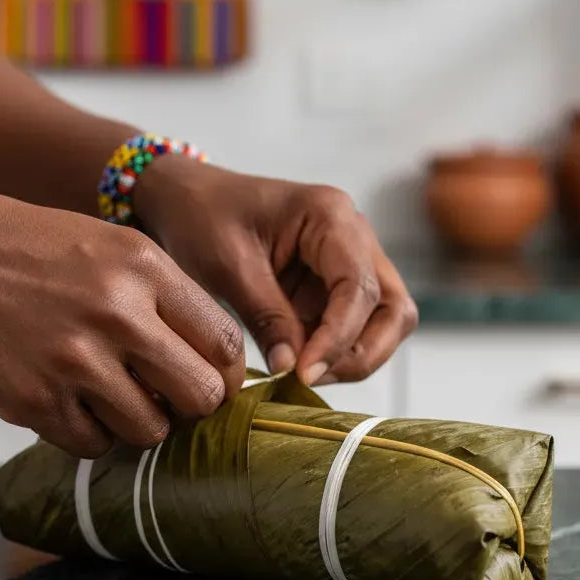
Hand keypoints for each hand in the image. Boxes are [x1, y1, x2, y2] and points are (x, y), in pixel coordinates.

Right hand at [0, 181, 244, 457]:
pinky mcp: (35, 402)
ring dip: (140, 422)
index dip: (228, 373)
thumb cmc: (25, 248)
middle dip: (192, 405)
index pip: (224, 342)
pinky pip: (95, 444)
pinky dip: (90, 432)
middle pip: (202, 396)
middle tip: (170, 397)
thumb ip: (164, 297)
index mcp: (143, 268)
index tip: (215, 381)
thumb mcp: (109, 245)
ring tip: (113, 396)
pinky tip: (71, 401)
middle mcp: (118, 314)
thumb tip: (211, 360)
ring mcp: (76, 362)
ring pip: (151, 430)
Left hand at [134, 159, 417, 385]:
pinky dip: (334, 353)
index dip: (338, 337)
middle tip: (311, 378)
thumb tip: (293, 370)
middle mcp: (354, 237)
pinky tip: (298, 367)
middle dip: (362, 352)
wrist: (186, 201)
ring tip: (302, 375)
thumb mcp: (228, 266)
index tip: (304, 373)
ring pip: (383, 322)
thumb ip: (267, 317)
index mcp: (330, 216)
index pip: (358, 287)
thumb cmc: (204, 217)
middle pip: (393, 308)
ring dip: (353, 356)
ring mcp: (349, 263)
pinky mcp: (333, 288)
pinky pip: (353, 328)